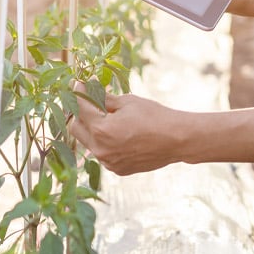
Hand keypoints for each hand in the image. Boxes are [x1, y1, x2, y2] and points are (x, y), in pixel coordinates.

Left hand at [67, 84, 185, 175]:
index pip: (80, 108)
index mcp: (101, 130)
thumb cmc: (154, 116)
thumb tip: (90, 88)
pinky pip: (103, 153)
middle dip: (80, 113)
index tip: (80, 83)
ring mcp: (109, 162)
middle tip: (89, 101)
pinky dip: (104, 142)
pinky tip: (118, 133)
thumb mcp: (127, 102)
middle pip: (76, 128)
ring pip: (88, 142)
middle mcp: (101, 149)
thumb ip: (104, 98)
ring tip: (106, 117)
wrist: (177, 140)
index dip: (79, 92)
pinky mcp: (117, 169)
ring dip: (92, 129)